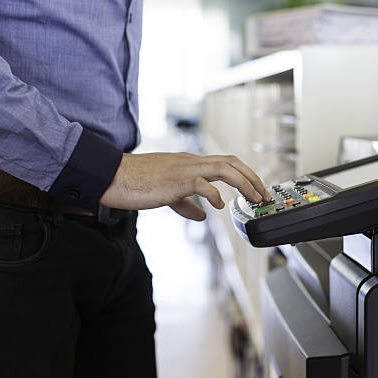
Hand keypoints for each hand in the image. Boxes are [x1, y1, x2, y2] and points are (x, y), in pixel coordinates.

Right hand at [99, 152, 271, 220]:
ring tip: (254, 198)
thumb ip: (186, 204)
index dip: (245, 174)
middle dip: (252, 177)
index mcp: (190, 163)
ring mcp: (184, 169)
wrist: (113, 176)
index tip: (256, 189)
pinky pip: (201, 183)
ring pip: (224, 168)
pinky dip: (215, 195)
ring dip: (244, 183)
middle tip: (264, 195)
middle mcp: (191, 162)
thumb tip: (202, 216)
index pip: (225, 162)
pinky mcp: (175, 180)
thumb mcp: (167, 194)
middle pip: (232, 161)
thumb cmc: (136, 184)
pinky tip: (219, 207)